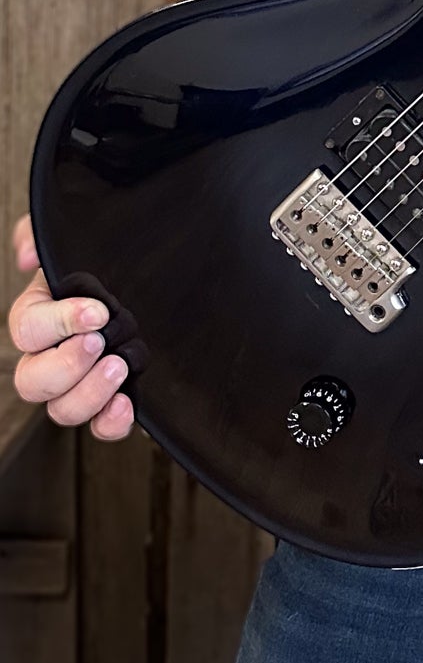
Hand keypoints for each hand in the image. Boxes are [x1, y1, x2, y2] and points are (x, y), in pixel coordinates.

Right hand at [7, 214, 133, 438]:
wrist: (157, 277)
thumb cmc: (110, 258)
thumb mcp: (79, 236)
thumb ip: (45, 236)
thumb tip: (26, 256)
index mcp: (39, 315)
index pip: (26, 329)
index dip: (57, 323)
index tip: (98, 311)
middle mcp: (51, 356)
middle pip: (31, 382)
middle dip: (65, 367)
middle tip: (101, 344)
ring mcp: (80, 383)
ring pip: (61, 410)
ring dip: (88, 395)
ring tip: (121, 367)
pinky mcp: (112, 399)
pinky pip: (99, 427)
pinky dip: (110, 424)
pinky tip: (126, 405)